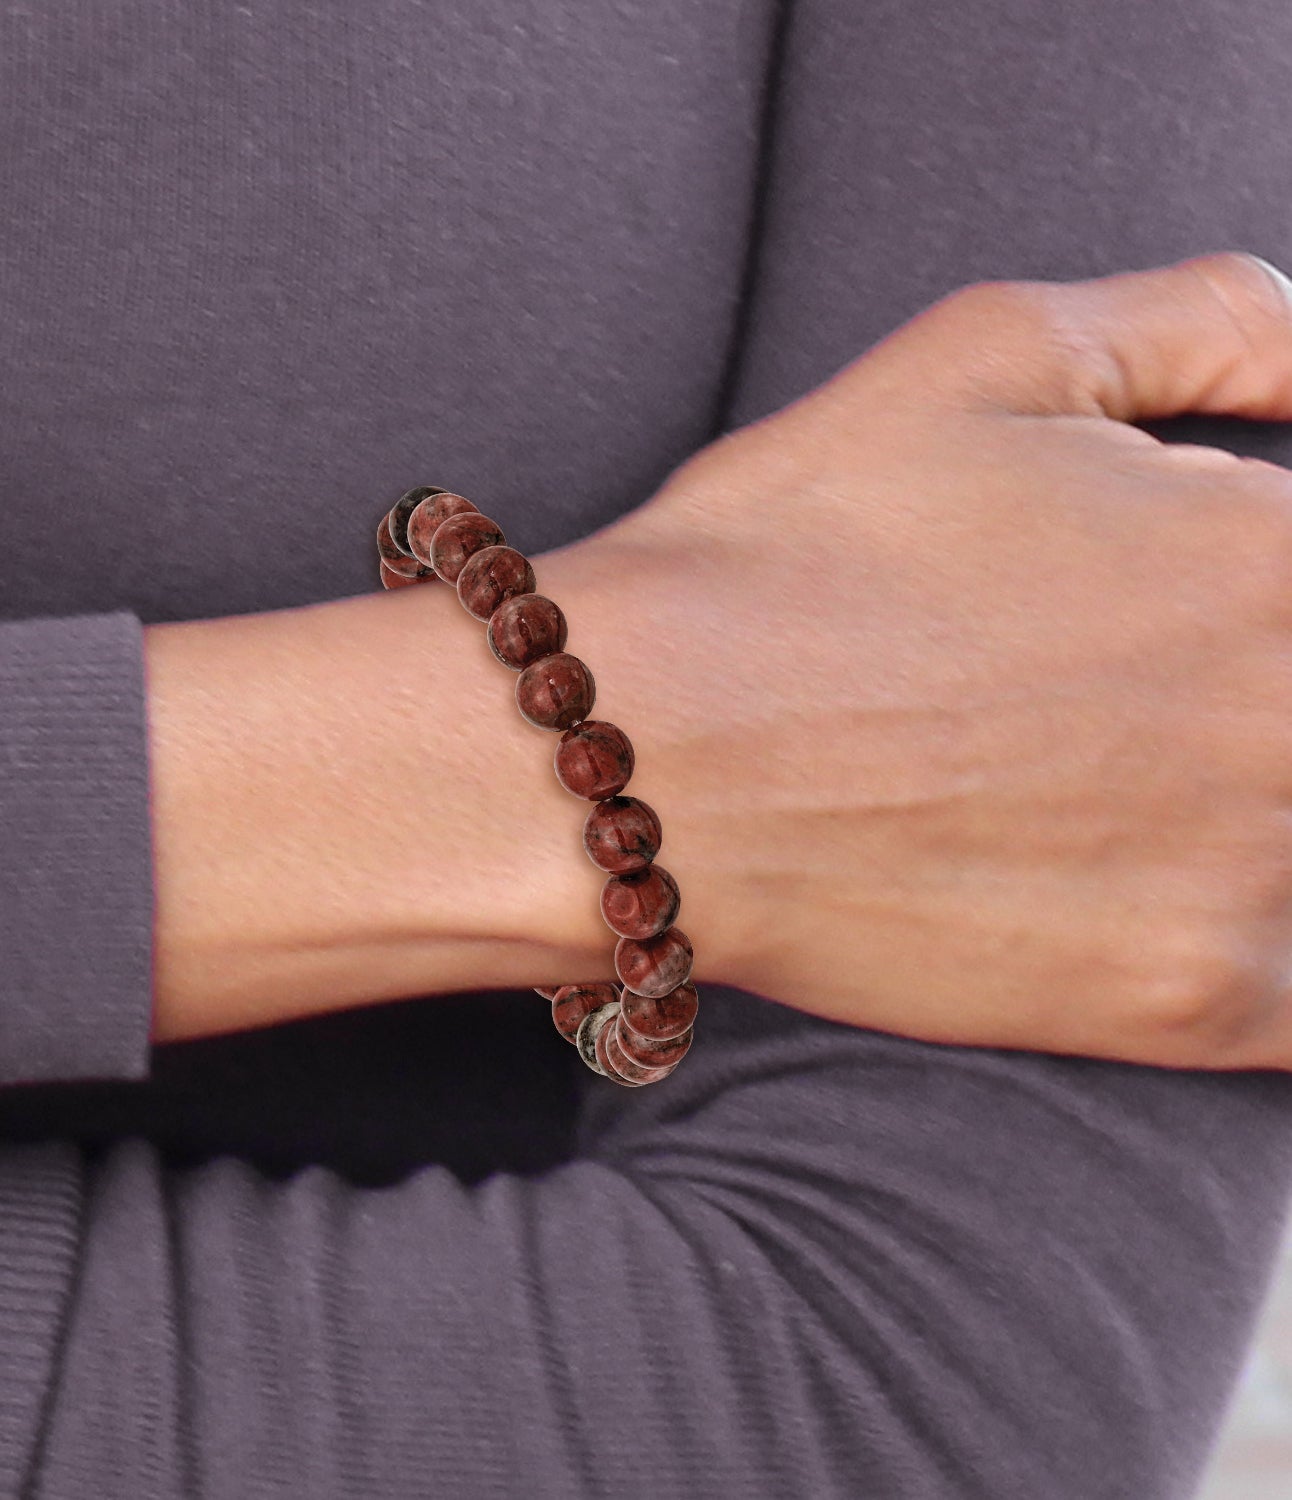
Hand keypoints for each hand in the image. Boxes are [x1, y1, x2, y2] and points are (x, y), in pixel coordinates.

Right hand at [547, 252, 1291, 1069]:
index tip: (1216, 623)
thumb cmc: (791, 544)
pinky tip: (1179, 883)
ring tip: (1119, 778)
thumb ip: (1221, 321)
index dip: (1277, 592)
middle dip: (1262, 697)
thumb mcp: (994, 347)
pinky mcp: (1189, 1003)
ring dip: (1266, 798)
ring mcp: (1261, 872)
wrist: (645, 751)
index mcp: (1282, 552)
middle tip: (1105, 708)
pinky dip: (1278, 931)